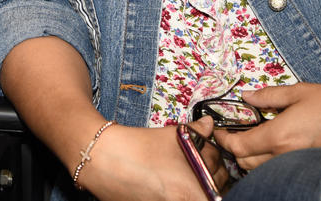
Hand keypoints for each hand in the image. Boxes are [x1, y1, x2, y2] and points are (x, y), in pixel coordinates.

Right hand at [77, 117, 227, 200]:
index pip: (220, 181)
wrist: (101, 159)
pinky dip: (176, 190)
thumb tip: (209, 126)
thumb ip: (198, 131)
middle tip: (195, 158)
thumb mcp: (173, 135)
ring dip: (193, 182)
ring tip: (179, 168)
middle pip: (211, 192)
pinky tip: (167, 178)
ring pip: (194, 195)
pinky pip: (176, 199)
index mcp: (194, 193)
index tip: (208, 154)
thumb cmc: (138, 148)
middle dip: (208, 174)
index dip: (215, 164)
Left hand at [212, 82, 320, 170]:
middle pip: (245, 163)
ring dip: (252, 157)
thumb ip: (269, 96)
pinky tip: (277, 147)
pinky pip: (279, 171)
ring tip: (256, 138)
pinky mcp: (307, 171)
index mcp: (279, 136)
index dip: (224, 139)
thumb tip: (246, 96)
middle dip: (236, 148)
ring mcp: (297, 168)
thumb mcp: (300, 92)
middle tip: (237, 132)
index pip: (238, 147)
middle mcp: (285, 157)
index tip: (220, 130)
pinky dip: (270, 163)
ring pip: (261, 170)